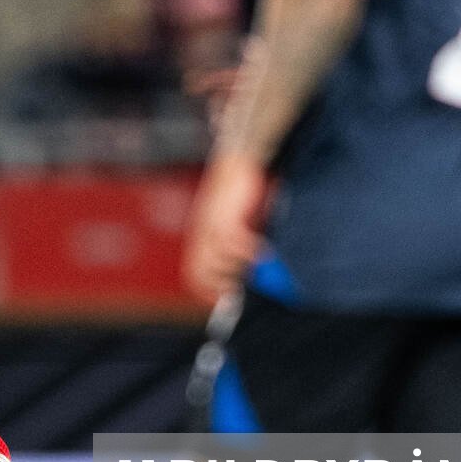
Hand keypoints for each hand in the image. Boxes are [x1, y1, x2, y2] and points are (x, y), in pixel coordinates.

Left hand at [183, 155, 268, 298]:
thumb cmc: (241, 193)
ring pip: (218, 259)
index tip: (226, 300)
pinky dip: (250, 250)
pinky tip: (265, 252)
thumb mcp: (236, 222)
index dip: (207, 290)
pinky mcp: (227, 213)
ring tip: (258, 268)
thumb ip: (239, 245)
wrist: (238, 161)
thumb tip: (257, 270)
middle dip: (222, 284)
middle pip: (201, 272)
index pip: (194, 274)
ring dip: (239, 268)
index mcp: (201, 237)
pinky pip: (235, 240)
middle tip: (244, 289)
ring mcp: (212, 224)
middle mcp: (203, 233)